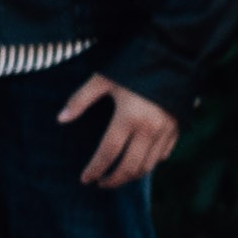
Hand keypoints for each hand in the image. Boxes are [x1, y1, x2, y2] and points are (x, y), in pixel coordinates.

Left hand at [61, 73, 181, 187]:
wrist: (174, 54)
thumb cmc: (134, 64)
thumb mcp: (104, 78)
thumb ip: (81, 99)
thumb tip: (60, 119)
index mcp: (128, 117)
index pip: (108, 152)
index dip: (95, 169)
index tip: (85, 179)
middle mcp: (149, 128)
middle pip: (129, 166)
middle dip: (113, 180)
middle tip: (100, 183)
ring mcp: (166, 130)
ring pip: (148, 165)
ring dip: (131, 176)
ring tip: (117, 177)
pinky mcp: (178, 128)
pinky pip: (163, 155)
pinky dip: (150, 163)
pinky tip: (139, 162)